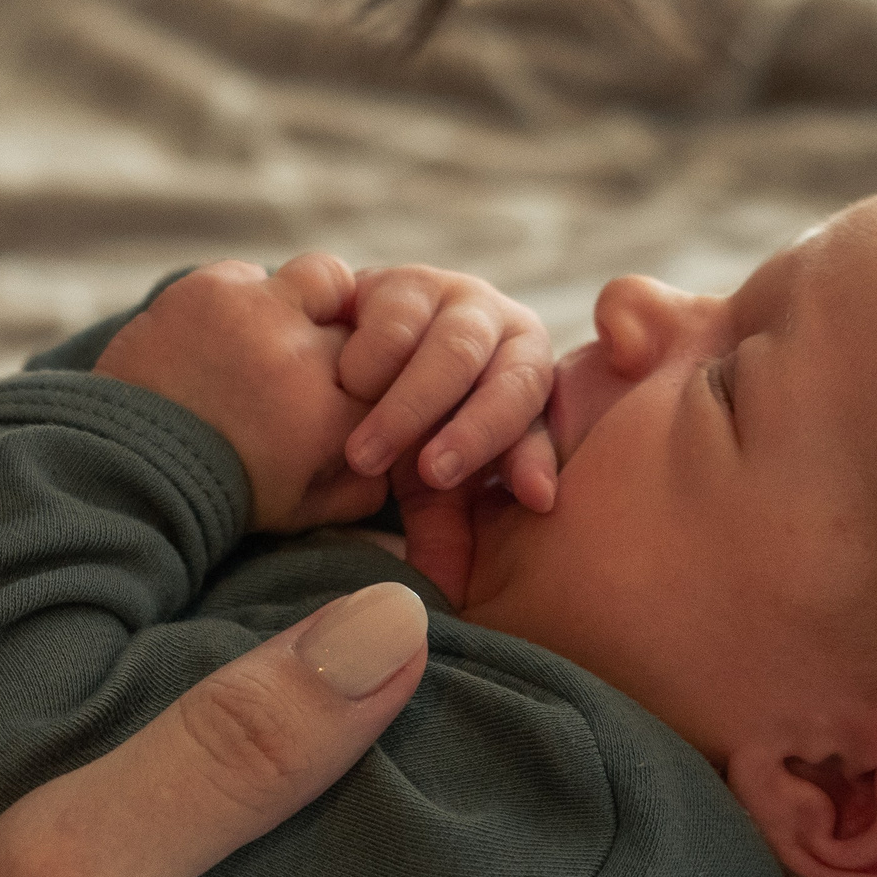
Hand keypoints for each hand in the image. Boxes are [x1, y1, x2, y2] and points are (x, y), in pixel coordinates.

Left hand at [93, 255, 385, 531]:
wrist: (127, 466)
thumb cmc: (219, 495)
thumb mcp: (302, 511)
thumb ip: (360, 489)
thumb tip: (393, 461)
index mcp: (333, 415)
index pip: (390, 379)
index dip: (374, 385)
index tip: (353, 394)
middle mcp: (304, 356)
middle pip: (362, 327)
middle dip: (347, 345)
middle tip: (317, 365)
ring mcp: (257, 313)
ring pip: (324, 278)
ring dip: (317, 300)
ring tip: (290, 327)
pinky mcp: (210, 288)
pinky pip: (252, 275)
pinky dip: (248, 298)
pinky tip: (231, 328)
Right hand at [337, 266, 557, 508]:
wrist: (340, 357)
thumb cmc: (404, 429)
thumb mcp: (427, 484)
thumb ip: (445, 530)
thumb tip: (450, 595)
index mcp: (524, 375)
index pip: (536, 418)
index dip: (533, 457)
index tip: (535, 499)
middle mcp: (501, 328)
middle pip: (503, 380)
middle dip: (469, 434)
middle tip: (425, 476)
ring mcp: (453, 297)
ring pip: (448, 351)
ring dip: (406, 409)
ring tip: (362, 455)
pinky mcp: (402, 280)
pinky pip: (392, 325)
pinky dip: (369, 366)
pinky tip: (343, 392)